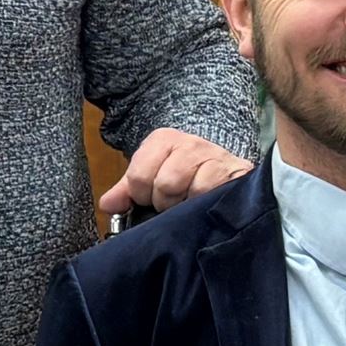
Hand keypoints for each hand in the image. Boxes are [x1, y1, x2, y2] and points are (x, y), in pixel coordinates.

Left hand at [96, 128, 250, 219]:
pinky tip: (207, 202)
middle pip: (166, 184)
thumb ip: (126, 190)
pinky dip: (208, 203)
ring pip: (192, 190)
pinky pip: (216, 193)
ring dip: (188, 204)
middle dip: (165, 202)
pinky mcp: (237, 171)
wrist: (224, 168)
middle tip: (172, 202)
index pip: (139, 176)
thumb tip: (108, 205)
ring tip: (190, 202)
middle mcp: (189, 143)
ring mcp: (215, 156)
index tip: (149, 198)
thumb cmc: (182, 174)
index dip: (142, 195)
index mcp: (163, 140)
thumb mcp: (150, 176)